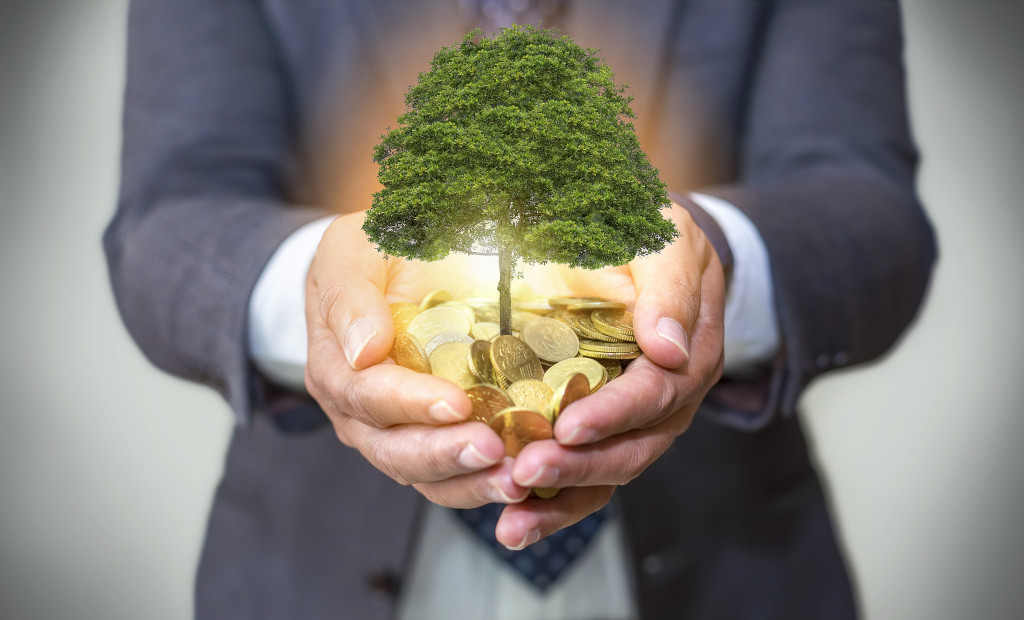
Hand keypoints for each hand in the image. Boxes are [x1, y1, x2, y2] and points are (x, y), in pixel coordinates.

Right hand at [304, 212, 530, 507]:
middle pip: (394, 449)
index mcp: (336, 364)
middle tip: (492, 451)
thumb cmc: (372, 250)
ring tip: (514, 480)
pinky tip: (523, 481)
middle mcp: (359, 411)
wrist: (391, 262)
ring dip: (470, 482)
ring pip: (425, 476)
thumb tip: (364, 351)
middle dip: (444, 455)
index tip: (456, 403)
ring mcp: (396, 432)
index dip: (409, 403)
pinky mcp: (434, 440)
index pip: (365, 395)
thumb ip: (350, 296)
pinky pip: (454, 476)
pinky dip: (485, 482)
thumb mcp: (352, 250)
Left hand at [493, 203, 725, 549]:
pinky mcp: (605, 433)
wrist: (649, 252)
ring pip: (608, 476)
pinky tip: (512, 524)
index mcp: (688, 356)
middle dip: (579, 467)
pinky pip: (586, 478)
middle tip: (526, 473)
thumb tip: (667, 350)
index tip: (569, 426)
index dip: (614, 413)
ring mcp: (637, 423)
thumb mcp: (667, 241)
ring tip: (512, 522)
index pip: (655, 395)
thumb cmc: (652, 237)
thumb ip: (671, 287)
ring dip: (560, 502)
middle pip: (632, 449)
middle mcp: (669, 402)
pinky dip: (552, 505)